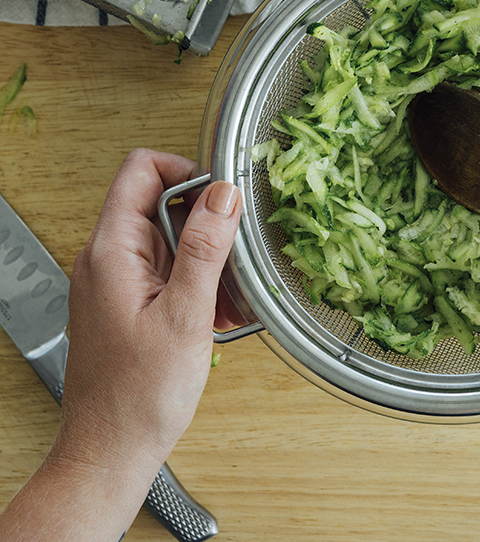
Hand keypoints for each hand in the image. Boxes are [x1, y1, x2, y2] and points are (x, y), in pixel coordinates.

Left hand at [0, 149, 241, 540]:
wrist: (112, 450)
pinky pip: (169, 270)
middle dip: (206, 226)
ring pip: (171, 238)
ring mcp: (117, 279)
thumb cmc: (138, 396)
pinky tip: (215, 313)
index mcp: (111, 250)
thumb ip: (205, 248)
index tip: (220, 198)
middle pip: (162, 203)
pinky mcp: (129, 300)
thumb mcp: (185, 314)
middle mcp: (107, 258)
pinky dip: (197, 283)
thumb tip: (223, 194)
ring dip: (206, 260)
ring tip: (226, 296)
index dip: (186, 171)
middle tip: (232, 260)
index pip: (141, 169)